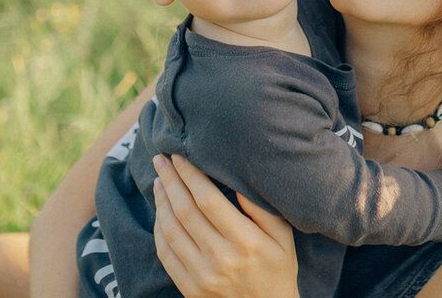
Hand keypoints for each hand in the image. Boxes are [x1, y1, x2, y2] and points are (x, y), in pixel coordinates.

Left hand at [152, 154, 299, 297]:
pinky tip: (160, 212)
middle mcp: (220, 258)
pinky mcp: (188, 287)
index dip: (190, 175)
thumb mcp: (283, 237)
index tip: (180, 157)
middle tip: (160, 160)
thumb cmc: (278, 269)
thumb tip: (238, 181)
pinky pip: (165, 253)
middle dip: (170, 181)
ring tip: (159, 181)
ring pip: (170, 231)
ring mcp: (201, 275)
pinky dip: (158, 229)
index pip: (208, 200)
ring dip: (161, 202)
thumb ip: (262, 209)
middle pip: (185, 211)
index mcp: (246, 241)